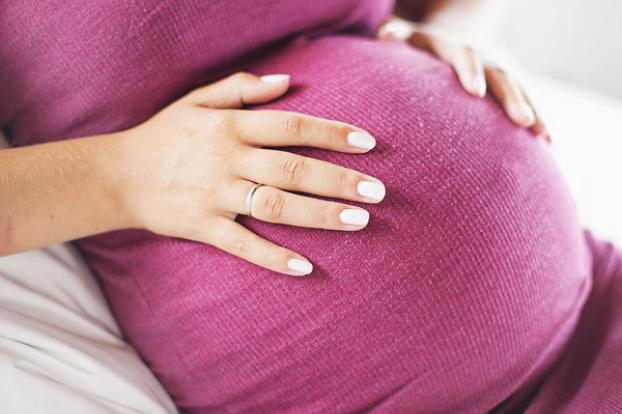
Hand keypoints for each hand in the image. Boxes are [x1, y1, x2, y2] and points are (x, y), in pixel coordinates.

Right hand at [118, 72, 385, 275]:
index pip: (291, 127)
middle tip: (378, 192)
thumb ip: (241, 88)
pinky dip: (273, 258)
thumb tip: (287, 81)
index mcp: (230, 127)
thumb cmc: (164, 135)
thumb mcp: (197, 101)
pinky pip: (242, 245)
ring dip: (320, 215)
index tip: (367, 143)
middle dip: (339, 180)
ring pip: (276, 207)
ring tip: (359, 221)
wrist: (116, 175)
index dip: (331, 133)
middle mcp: (228, 160)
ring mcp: (216, 196)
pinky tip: (305, 268)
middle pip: (293, 169)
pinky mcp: (203, 227)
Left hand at [377, 17, 549, 141]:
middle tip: (523, 121)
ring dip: (532, 112)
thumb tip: (384, 33)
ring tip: (544, 137)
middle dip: (512, 99)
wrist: (443, 41)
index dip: (470, 70)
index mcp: (452, 47)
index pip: (463, 54)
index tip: (476, 92)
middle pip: (499, 75)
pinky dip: (537, 122)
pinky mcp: (503, 91)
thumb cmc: (413, 48)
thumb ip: (394, 33)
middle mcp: (480, 60)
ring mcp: (494, 75)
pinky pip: (524, 104)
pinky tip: (549, 145)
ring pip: (518, 91)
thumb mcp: (403, 36)